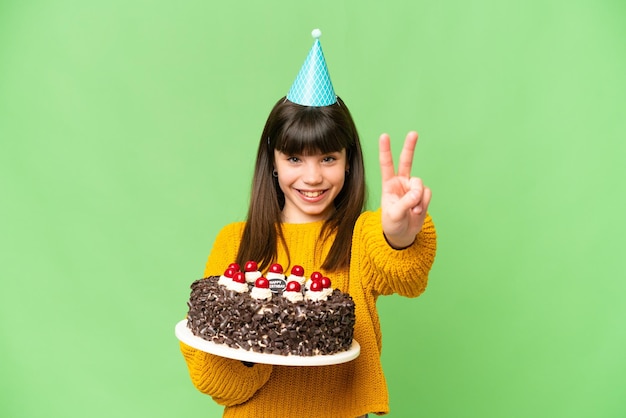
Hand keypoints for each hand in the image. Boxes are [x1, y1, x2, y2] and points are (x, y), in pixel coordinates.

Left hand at [379, 131, 431, 248]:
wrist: (403, 235)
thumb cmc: (392, 224)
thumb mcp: (393, 215)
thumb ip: (405, 203)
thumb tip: (418, 193)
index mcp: (389, 184)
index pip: (386, 164)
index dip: (385, 150)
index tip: (384, 136)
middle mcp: (401, 182)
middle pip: (406, 161)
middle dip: (410, 147)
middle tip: (413, 133)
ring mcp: (412, 188)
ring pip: (420, 184)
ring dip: (418, 199)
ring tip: (412, 211)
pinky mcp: (422, 195)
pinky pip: (427, 194)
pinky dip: (424, 204)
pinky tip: (417, 211)